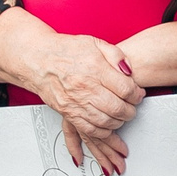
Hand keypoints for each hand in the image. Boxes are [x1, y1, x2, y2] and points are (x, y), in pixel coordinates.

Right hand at [0, 9, 144, 167]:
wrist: (38, 59)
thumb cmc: (65, 50)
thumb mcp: (95, 43)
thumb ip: (116, 56)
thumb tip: (129, 71)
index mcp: (95, 69)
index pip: (125, 88)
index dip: (136, 94)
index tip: (138, 94)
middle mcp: (85, 88)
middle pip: (117, 108)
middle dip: (130, 110)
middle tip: (132, 107)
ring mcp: (76, 102)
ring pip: (105, 122)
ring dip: (119, 122)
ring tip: (122, 116)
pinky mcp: (68, 112)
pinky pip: (89, 130)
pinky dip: (103, 132)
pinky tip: (108, 127)